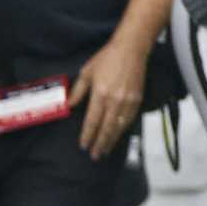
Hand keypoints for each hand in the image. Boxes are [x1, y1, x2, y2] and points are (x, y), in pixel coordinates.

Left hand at [70, 35, 148, 158]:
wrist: (131, 50)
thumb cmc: (107, 59)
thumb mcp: (87, 72)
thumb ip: (78, 91)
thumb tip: (69, 105)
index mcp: (100, 93)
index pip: (92, 121)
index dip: (87, 135)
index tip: (83, 145)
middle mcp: (115, 100)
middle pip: (106, 128)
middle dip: (100, 143)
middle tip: (95, 155)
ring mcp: (128, 101)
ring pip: (119, 127)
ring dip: (111, 141)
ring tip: (104, 151)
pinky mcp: (137, 100)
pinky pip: (129, 120)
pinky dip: (123, 131)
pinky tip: (117, 137)